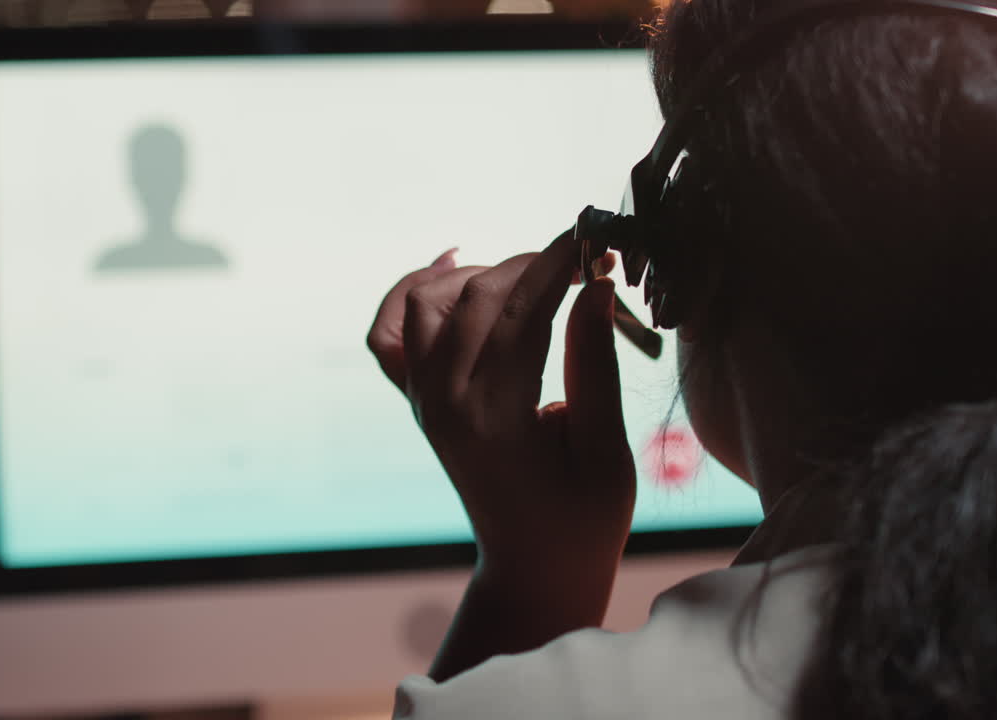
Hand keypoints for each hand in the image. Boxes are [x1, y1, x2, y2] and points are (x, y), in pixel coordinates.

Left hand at [366, 232, 636, 578]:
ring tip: (533, 280)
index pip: (521, 310)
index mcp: (495, 417)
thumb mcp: (606, 451)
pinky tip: (452, 268)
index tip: (594, 239)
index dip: (559, 264)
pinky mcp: (419, 402)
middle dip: (531, 263)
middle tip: (582, 257)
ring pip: (425, 303)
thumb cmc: (581, 518)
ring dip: (479, 275)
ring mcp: (424, 401)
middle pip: (475, 296)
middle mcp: (445, 402)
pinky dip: (411, 293)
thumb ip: (594, 365)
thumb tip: (592, 288)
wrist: (531, 566)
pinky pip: (390, 334)